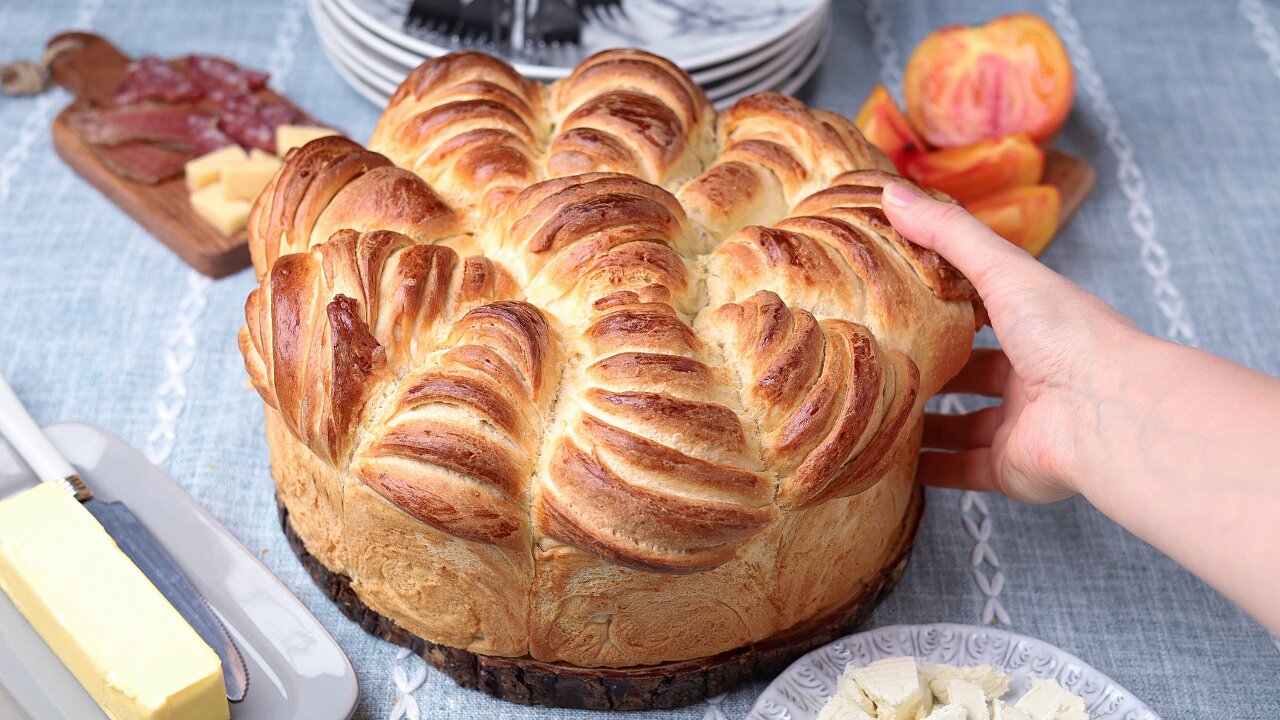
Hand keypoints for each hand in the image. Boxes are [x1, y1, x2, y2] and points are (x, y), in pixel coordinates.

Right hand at [881, 183, 1142, 502]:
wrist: (1108, 412)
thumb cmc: (1069, 334)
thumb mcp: (1002, 268)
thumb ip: (948, 233)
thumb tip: (892, 191)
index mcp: (1036, 325)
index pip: (985, 311)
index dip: (945, 305)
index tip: (897, 300)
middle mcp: (1032, 374)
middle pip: (973, 372)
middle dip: (931, 369)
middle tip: (878, 362)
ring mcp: (1021, 424)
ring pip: (963, 425)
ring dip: (923, 423)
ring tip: (873, 411)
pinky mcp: (1010, 468)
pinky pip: (962, 471)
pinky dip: (928, 469)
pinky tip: (891, 462)